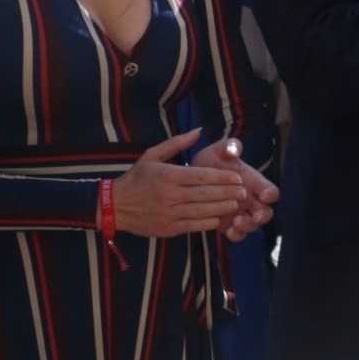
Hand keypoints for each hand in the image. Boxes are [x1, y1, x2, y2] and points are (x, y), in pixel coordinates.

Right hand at [112, 128, 250, 237]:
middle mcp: (170, 195)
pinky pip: (192, 226)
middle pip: (205, 194)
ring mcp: (169, 213)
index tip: (237, 177)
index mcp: (168, 175)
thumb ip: (177, 143)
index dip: (221, 177)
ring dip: (221, 207)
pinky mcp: (168, 228)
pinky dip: (207, 223)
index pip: (201, 176)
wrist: (114, 206)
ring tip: (236, 204)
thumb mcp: (152, 155)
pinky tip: (219, 218)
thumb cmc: (137, 178)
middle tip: (244, 191)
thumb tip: (198, 130)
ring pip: (201, 211)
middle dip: (227, 193)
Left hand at [193, 135, 279, 240]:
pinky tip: (228, 231)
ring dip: (248, 225)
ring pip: (253, 225)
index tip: (265, 194)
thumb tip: (234, 149)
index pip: (270, 191)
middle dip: (263, 215)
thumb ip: (229, 146)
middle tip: (256, 216)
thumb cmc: (212, 160)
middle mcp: (251, 200)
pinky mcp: (228, 224)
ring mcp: (241, 213)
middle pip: (266, 212)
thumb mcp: (219, 150)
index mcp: (254, 183)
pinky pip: (237, 234)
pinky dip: (236, 234)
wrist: (193, 176)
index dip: (270, 193)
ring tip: (237, 222)